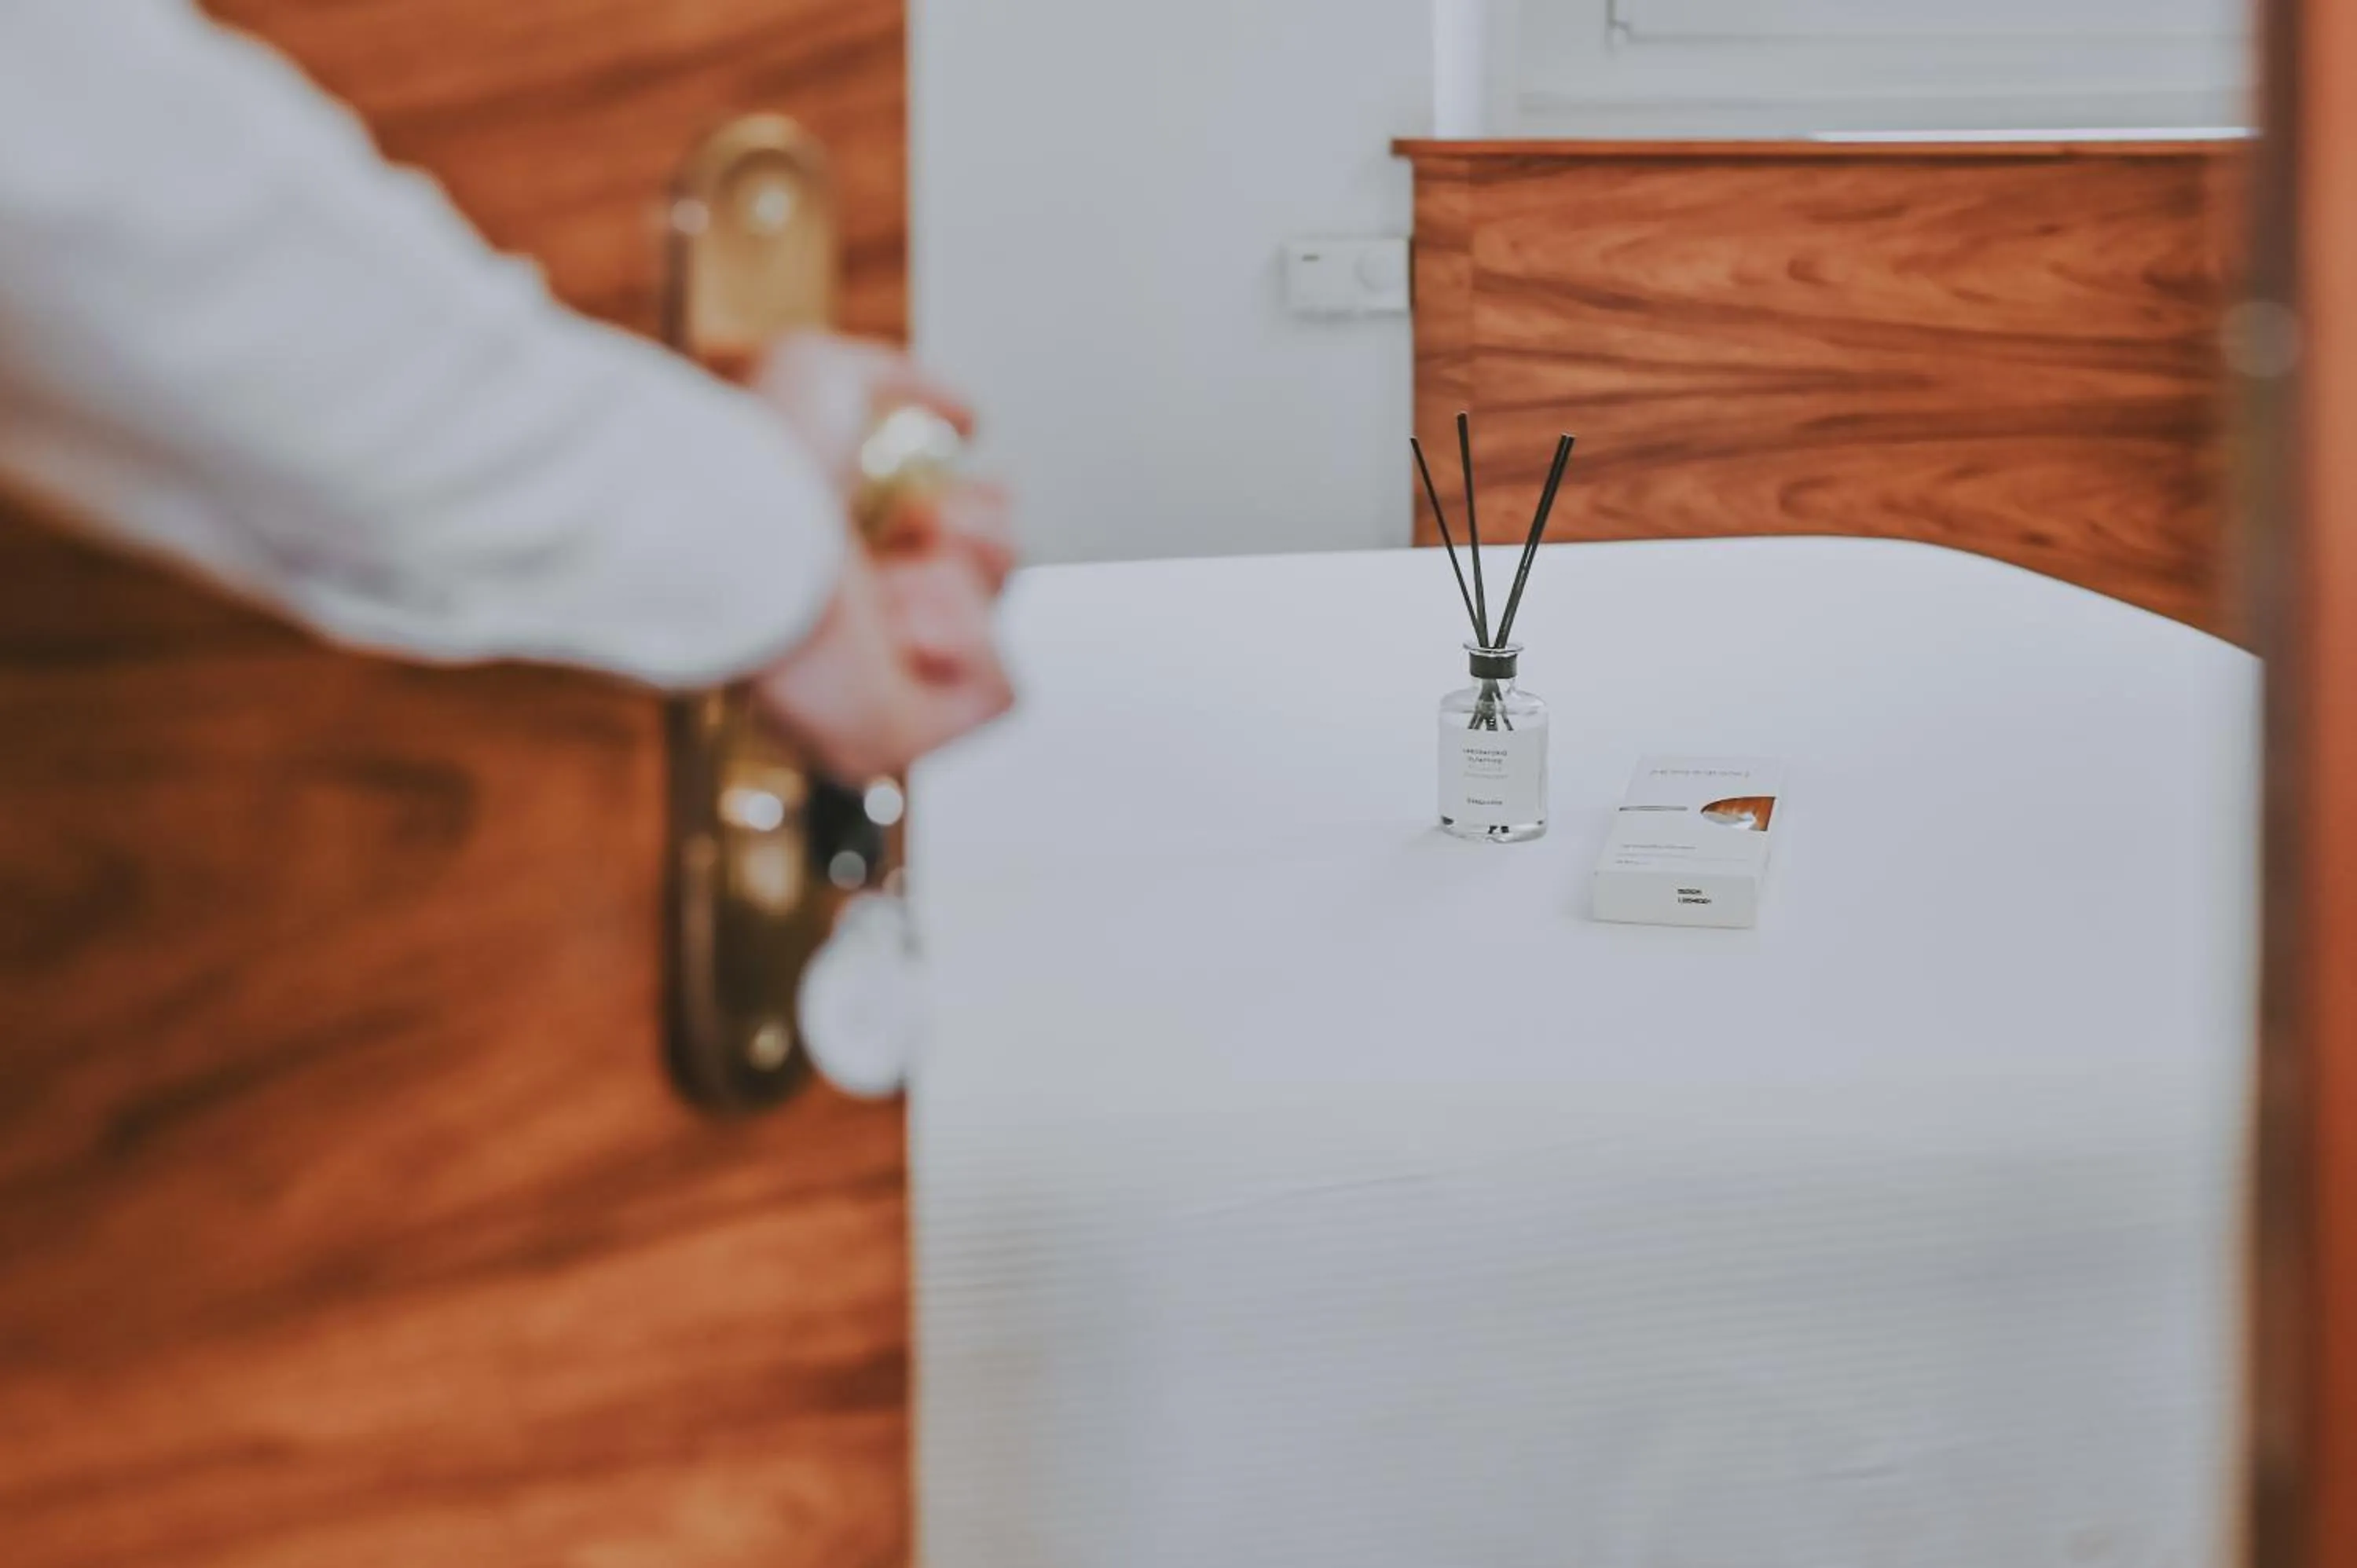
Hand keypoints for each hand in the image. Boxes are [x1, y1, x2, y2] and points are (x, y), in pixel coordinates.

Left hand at [747, 334, 1015, 779]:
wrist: (739, 530)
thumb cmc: (764, 459)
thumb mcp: (827, 373)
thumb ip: (903, 379)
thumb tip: (970, 418)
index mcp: (849, 558)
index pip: (956, 549)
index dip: (978, 514)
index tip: (941, 492)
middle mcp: (865, 628)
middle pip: (991, 584)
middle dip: (978, 532)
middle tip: (918, 520)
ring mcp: (883, 692)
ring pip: (995, 631)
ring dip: (957, 584)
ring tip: (895, 573)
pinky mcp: (900, 739)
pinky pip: (997, 693)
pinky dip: (967, 642)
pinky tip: (905, 623)